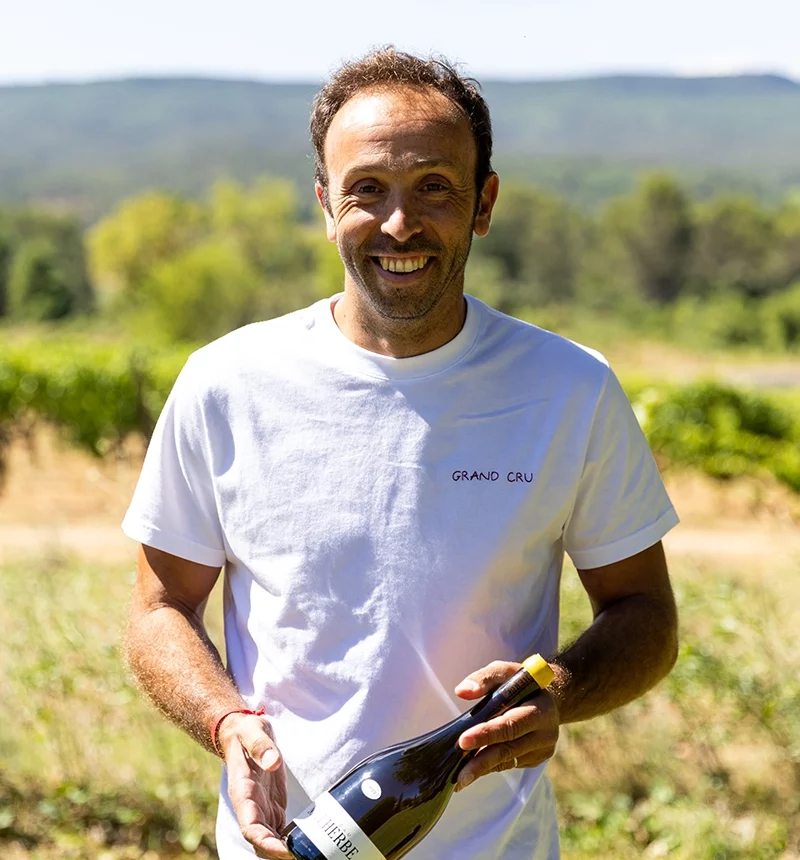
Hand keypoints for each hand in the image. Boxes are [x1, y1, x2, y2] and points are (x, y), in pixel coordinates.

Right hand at [218, 712, 293, 858]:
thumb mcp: (252, 731)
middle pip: (261, 842)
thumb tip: (273, 762)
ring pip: (270, 840)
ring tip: (310, 852)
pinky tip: (307, 843)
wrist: (244, 734)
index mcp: (243, 793)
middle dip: (278, 853)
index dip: (265, 844)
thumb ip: (261, 745)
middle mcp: (250, 807)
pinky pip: (279, 831)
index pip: (250, 828)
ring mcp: (262, 809)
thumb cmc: (246, 733)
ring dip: (286, 850)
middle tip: (305, 854)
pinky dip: (290, 841)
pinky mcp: (272, 807)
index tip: (284, 850)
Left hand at [453, 660, 558, 791]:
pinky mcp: (536, 759)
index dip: (487, 733)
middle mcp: (546, 732)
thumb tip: (462, 691)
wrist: (547, 696)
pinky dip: (490, 766)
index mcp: (541, 708)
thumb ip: (484, 679)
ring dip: (483, 768)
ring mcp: (542, 749)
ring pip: (508, 761)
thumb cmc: (520, 681)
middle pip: (510, 749)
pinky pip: (509, 764)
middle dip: (482, 761)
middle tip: (459, 774)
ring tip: (460, 777)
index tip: (463, 741)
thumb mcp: (504, 671)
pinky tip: (474, 769)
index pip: (512, 724)